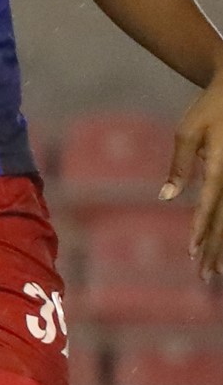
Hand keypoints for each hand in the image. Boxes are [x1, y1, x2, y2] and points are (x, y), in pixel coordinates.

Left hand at [169, 75, 222, 276]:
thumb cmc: (210, 109)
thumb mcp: (188, 132)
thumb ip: (179, 165)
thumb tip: (167, 197)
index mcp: (222, 167)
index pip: (211, 206)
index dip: (201, 231)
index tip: (192, 253)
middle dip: (215, 249)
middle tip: (204, 276)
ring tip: (214, 271)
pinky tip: (220, 245)